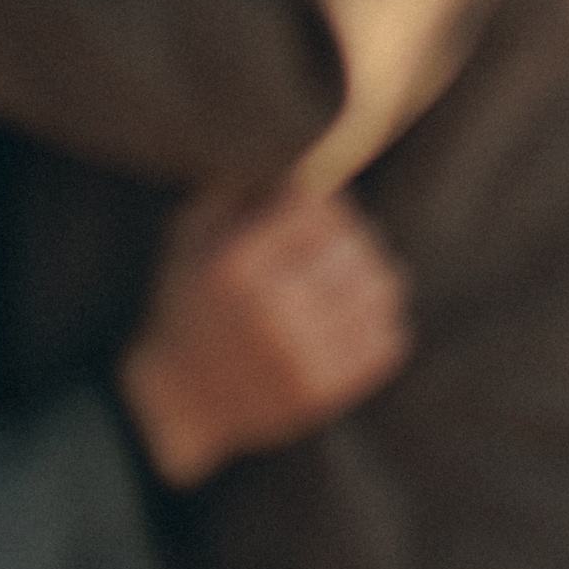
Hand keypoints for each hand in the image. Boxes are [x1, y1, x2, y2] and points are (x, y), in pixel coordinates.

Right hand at [116, 185, 411, 490]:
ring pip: (381, 288)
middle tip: (335, 240)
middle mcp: (273, 310)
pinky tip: (357, 314)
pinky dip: (381, 319)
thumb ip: (237, 190)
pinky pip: (389, 339)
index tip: (316, 209)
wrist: (178, 403)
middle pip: (354, 243)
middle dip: (348, 234)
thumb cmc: (185, 306)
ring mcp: (304, 356)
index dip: (322, 202)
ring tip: (350, 273)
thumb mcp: (188, 234)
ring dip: (369, 272)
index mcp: (236, 265)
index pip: (313, 207)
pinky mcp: (326, 393)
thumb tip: (299, 164)